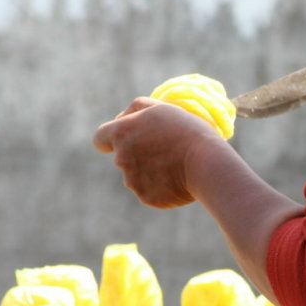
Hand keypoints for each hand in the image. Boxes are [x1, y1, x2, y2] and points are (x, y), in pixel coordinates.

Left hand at [93, 97, 223, 208]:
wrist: (206, 164)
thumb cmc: (186, 131)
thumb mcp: (162, 108)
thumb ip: (136, 109)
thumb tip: (120, 118)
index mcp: (121, 133)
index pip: (100, 139)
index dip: (110, 140)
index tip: (124, 141)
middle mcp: (121, 158)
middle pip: (123, 157)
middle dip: (139, 154)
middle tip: (166, 149)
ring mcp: (132, 181)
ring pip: (136, 175)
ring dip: (150, 170)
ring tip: (176, 164)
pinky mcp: (145, 197)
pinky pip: (150, 191)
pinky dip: (161, 186)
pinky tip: (178, 179)